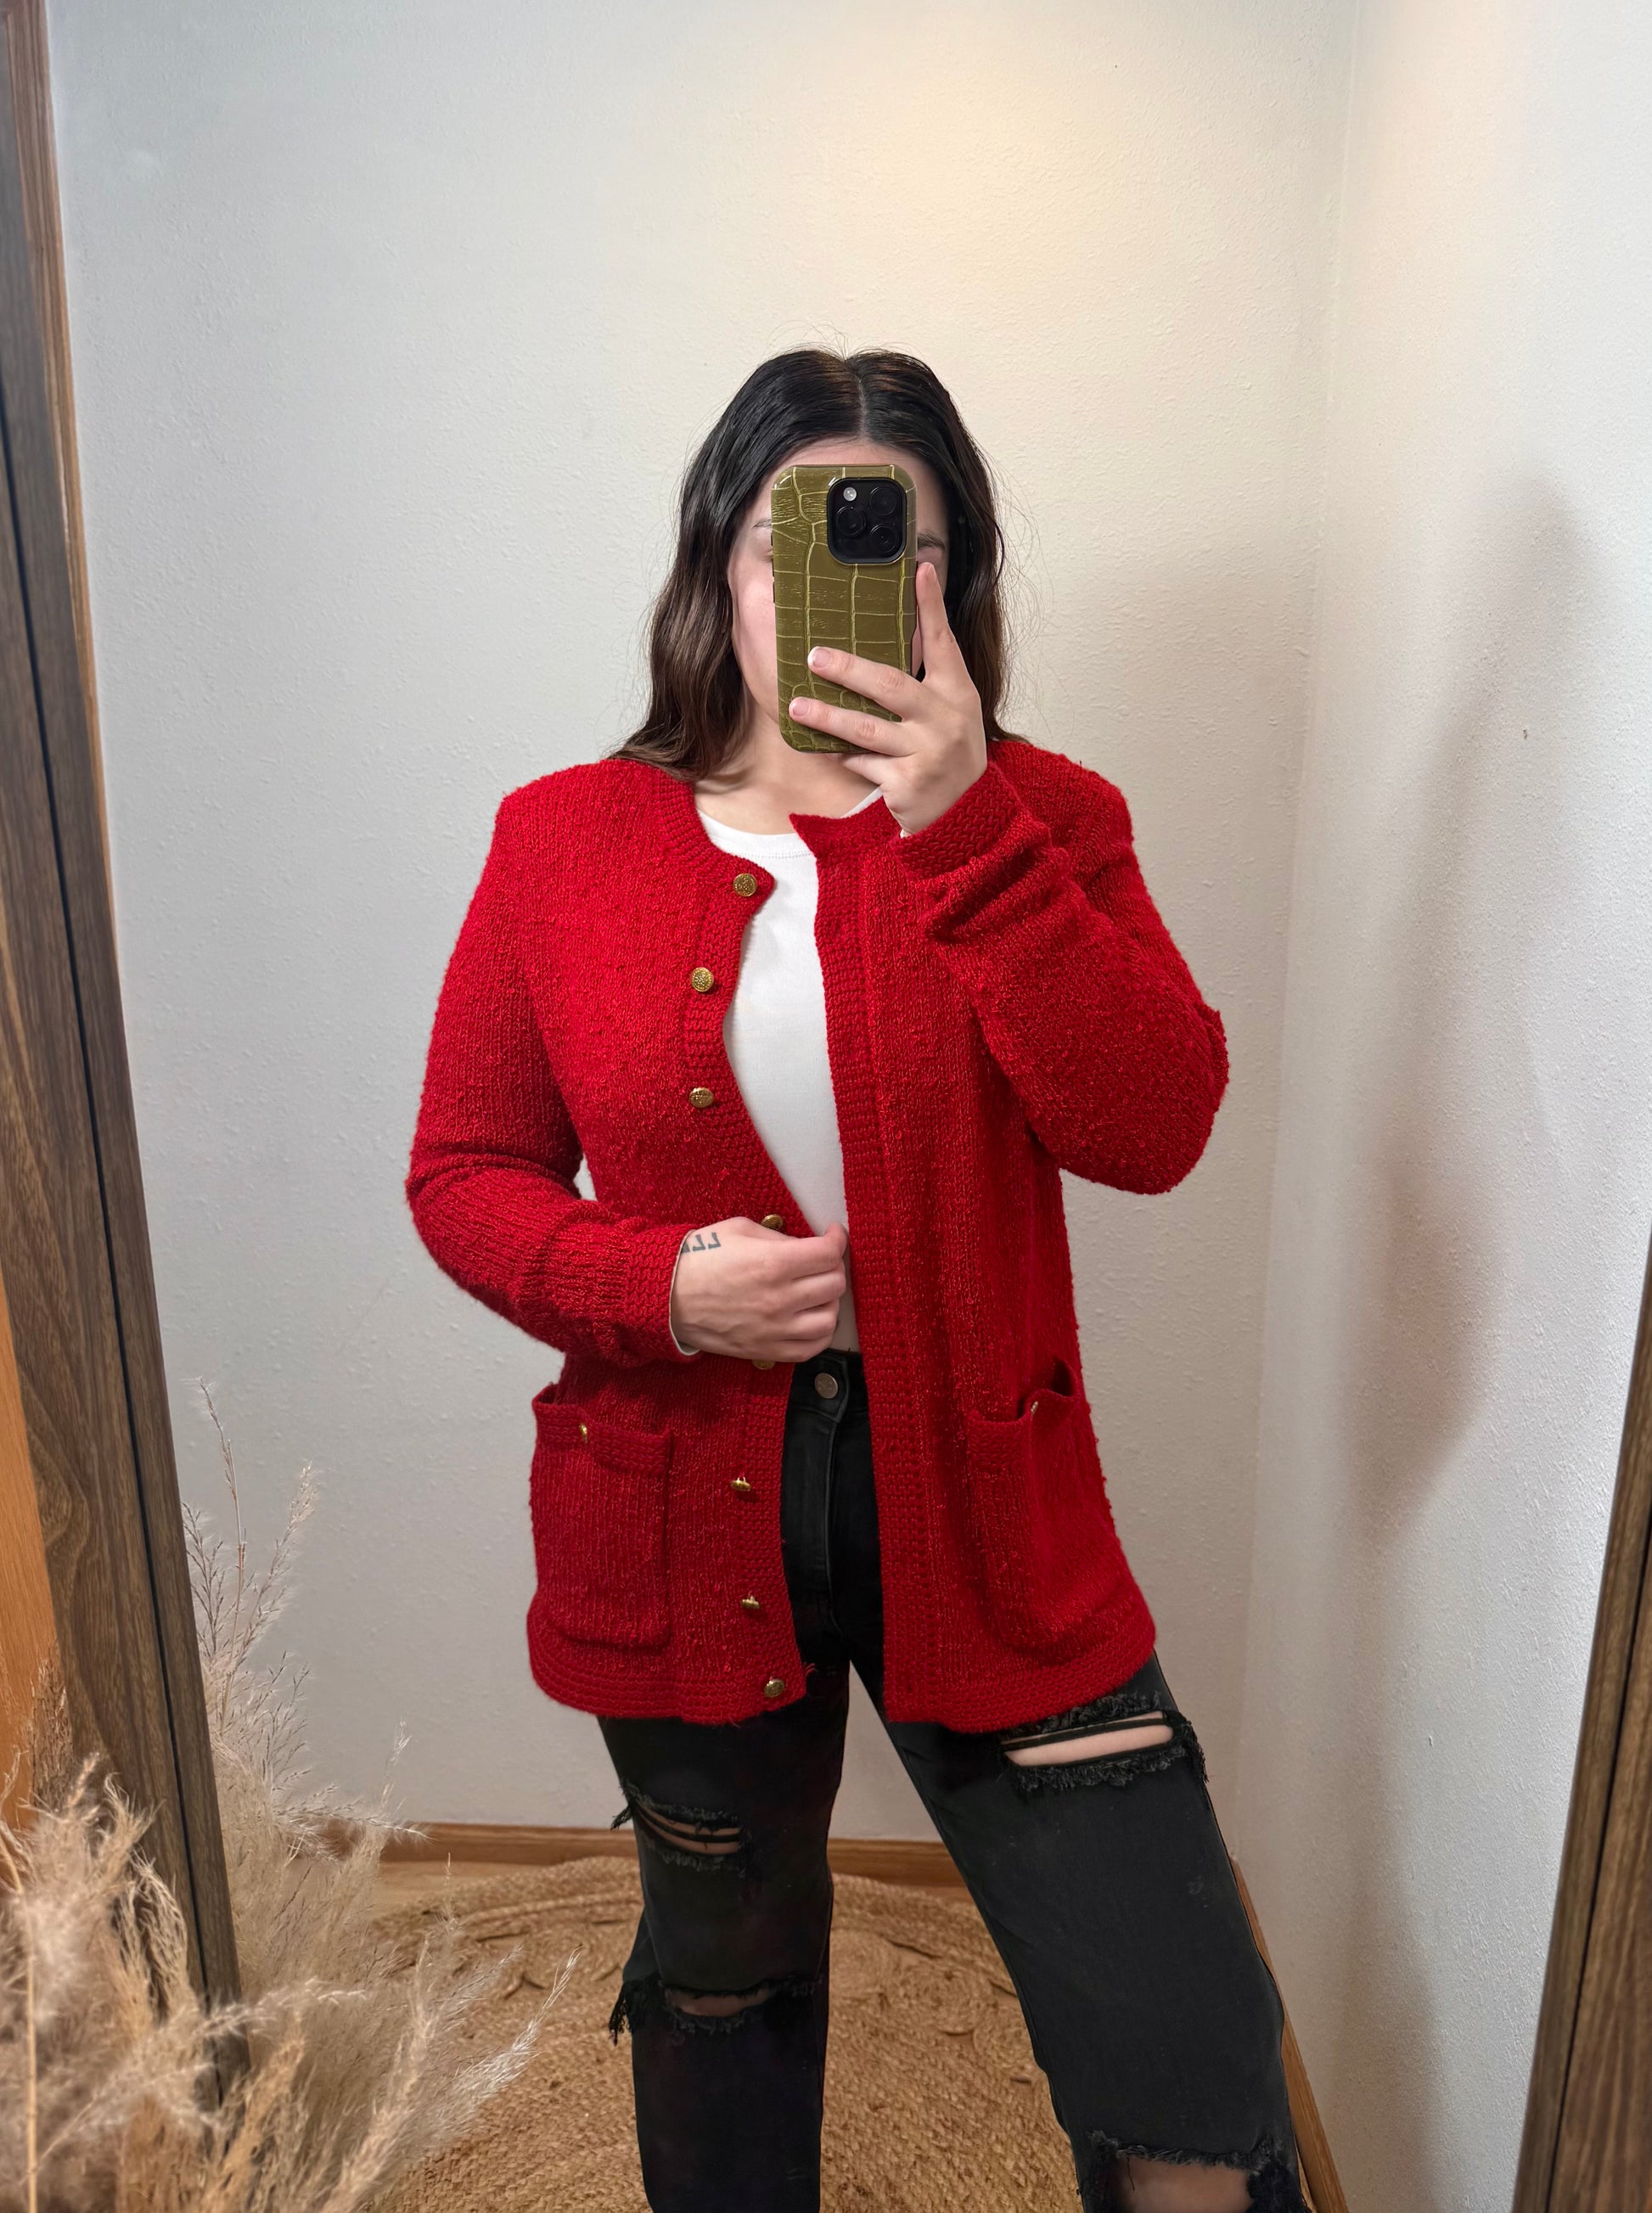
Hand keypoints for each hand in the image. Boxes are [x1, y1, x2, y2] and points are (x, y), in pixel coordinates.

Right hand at [669, 1216, 847, 1360]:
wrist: (666, 1297)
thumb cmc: (700, 1258)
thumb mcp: (740, 1230)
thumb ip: (779, 1238)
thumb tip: (805, 1247)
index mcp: (774, 1263)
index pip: (829, 1254)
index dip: (837, 1239)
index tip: (832, 1235)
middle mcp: (780, 1299)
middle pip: (834, 1284)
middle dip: (833, 1266)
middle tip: (821, 1261)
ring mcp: (775, 1329)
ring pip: (830, 1319)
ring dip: (829, 1302)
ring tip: (816, 1292)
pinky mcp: (767, 1351)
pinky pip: (811, 1349)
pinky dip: (820, 1333)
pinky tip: (811, 1319)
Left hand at [786, 560, 987, 835]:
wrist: (967, 816)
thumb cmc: (947, 756)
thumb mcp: (948, 714)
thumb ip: (922, 686)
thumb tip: (873, 652)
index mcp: (957, 693)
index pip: (943, 642)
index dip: (931, 606)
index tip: (919, 569)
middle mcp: (946, 719)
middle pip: (891, 685)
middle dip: (849, 669)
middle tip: (815, 656)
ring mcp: (927, 752)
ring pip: (867, 729)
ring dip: (828, 716)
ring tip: (798, 706)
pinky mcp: (907, 783)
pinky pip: (863, 763)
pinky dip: (843, 756)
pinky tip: (827, 749)